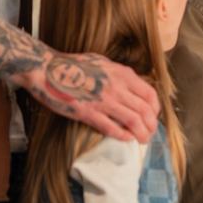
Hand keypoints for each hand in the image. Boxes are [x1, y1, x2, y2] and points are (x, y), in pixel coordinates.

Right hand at [25, 50, 160, 142]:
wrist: (47, 70)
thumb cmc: (73, 64)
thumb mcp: (103, 62)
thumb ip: (119, 74)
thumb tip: (132, 86)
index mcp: (121, 73)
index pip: (150, 94)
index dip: (155, 109)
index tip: (153, 116)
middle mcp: (116, 87)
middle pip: (145, 111)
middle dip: (151, 125)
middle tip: (150, 133)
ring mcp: (103, 101)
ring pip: (133, 121)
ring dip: (141, 134)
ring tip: (143, 140)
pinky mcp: (88, 113)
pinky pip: (111, 128)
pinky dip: (123, 136)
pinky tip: (126, 139)